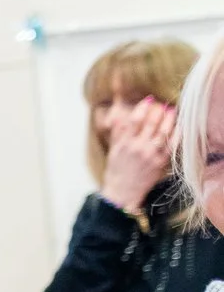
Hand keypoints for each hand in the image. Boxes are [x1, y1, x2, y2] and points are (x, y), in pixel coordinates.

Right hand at [100, 98, 175, 215]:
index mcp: (124, 144)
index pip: (134, 120)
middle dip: (158, 111)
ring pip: (163, 132)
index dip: (143, 108)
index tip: (149, 99)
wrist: (123, 191)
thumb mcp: (113, 150)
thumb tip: (119, 115)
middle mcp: (138, 148)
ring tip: (171, 111)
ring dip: (169, 119)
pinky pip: (172, 145)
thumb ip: (118, 132)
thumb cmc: (117, 170)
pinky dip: (177, 134)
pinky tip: (179, 126)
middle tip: (162, 105)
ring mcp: (150, 155)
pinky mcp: (160, 162)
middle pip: (151, 124)